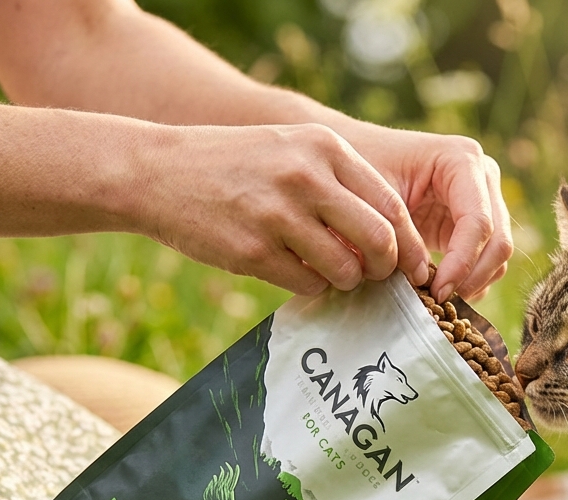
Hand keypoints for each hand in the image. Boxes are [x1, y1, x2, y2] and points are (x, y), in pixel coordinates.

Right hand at [132, 123, 429, 294]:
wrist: (156, 171)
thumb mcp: (292, 151)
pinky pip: (308, 284)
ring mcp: (278, 214)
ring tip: (329, 271)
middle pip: (380, 240)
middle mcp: (306, 177)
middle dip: (387, 268)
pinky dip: (311, 285)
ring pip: (347, 269)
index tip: (411, 264)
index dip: (408, 242)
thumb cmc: (235, 166)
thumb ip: (341, 184)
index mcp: (325, 147)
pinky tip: (294, 270)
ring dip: (346, 280)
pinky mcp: (253, 250)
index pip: (392, 204)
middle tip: (379, 277)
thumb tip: (394, 239)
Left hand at [341, 124, 512, 302]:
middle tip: (439, 302)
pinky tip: (441, 290)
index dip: (462, 263)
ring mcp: (483, 200)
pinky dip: (470, 281)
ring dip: (473, 283)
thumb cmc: (363, 169)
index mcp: (461, 159)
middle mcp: (483, 176)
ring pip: (498, 255)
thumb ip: (400, 235)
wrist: (354, 160)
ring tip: (437, 299)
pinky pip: (488, 261)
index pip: (478, 221)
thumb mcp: (375, 198)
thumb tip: (424, 279)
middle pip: (498, 240)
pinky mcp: (475, 223)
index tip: (437, 292)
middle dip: (472, 277)